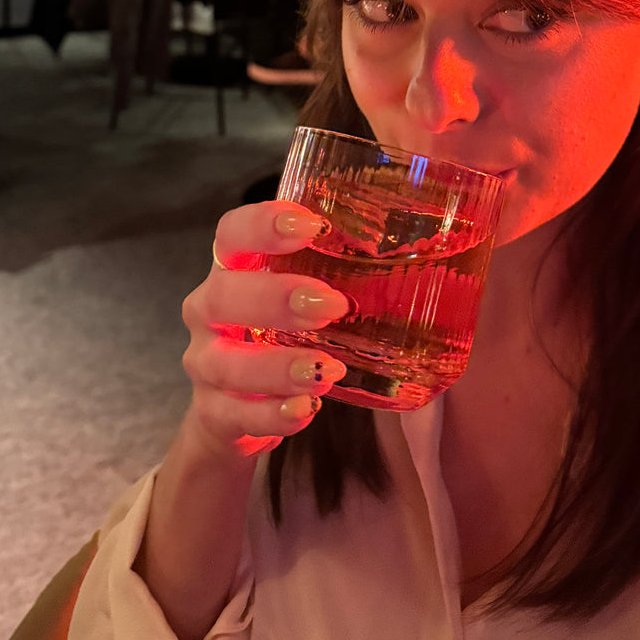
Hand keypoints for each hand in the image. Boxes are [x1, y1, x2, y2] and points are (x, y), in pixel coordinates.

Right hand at [181, 201, 349, 459]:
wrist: (233, 407)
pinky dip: (271, 415)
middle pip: (223, 294)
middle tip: (332, 305)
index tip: (310, 226)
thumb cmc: (281, 331)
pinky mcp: (213, 413)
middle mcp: (209, 310)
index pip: (232, 232)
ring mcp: (205, 363)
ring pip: (225, 362)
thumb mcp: (300, 293)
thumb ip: (342, 272)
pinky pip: (233, 415)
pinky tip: (306, 411)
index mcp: (232, 268)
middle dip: (275, 298)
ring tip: (327, 370)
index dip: (262, 224)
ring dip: (278, 365)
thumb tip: (435, 249)